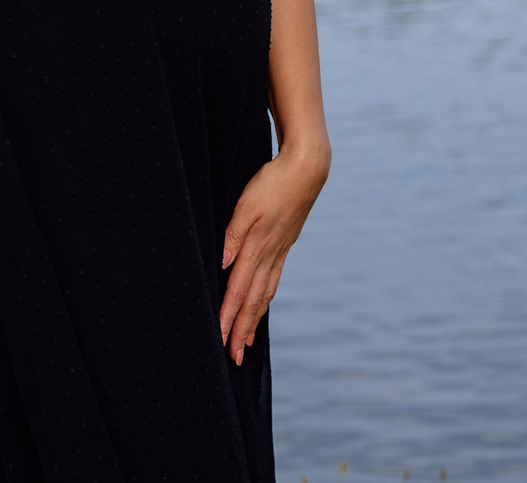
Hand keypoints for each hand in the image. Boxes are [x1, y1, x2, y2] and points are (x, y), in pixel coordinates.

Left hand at [218, 137, 328, 365]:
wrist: (306, 168)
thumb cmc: (272, 182)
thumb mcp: (246, 204)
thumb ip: (232, 235)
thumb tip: (222, 265)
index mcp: (256, 247)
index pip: (238, 291)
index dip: (228, 318)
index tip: (220, 342)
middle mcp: (269, 255)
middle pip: (252, 301)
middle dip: (241, 330)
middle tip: (233, 358)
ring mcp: (279, 251)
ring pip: (264, 294)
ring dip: (254, 320)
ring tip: (246, 342)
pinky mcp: (285, 244)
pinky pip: (273, 280)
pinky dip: (266, 299)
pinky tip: (262, 304)